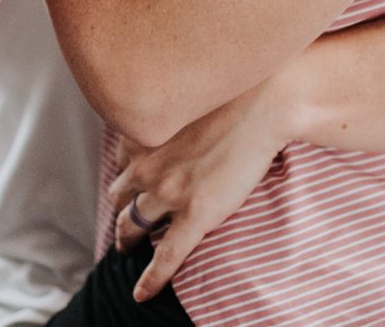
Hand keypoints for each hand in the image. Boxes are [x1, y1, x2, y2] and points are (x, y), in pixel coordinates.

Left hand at [107, 79, 289, 301]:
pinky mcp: (195, 215)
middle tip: (123, 218)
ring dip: (126, 238)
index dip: (125, 173)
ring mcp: (170, 191)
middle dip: (120, 208)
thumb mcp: (192, 94)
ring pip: (133, 225)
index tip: (129, 180)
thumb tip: (178, 115)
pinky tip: (141, 293)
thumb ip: (175, 110)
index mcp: (147, 132)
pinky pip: (166, 256)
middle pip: (120, 195)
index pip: (121, 160)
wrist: (265, 103)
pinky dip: (151, 279)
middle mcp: (149, 163)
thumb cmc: (236, 90)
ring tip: (125, 248)